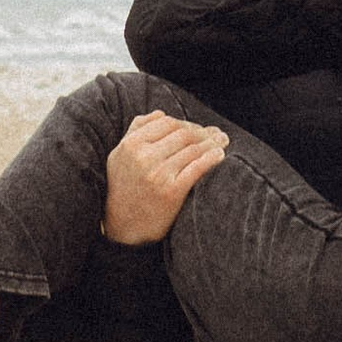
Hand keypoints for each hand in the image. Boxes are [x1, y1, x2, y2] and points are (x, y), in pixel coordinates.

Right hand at [102, 110, 228, 243]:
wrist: (122, 228)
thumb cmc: (123, 189)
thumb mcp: (119, 156)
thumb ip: (136, 130)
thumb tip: (161, 113)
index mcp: (130, 144)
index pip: (167, 122)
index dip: (187, 123)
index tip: (199, 129)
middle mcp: (144, 156)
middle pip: (183, 134)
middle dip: (204, 132)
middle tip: (217, 134)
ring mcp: (158, 173)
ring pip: (193, 149)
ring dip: (213, 143)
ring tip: (223, 142)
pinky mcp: (172, 191)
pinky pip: (197, 167)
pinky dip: (212, 158)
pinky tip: (220, 155)